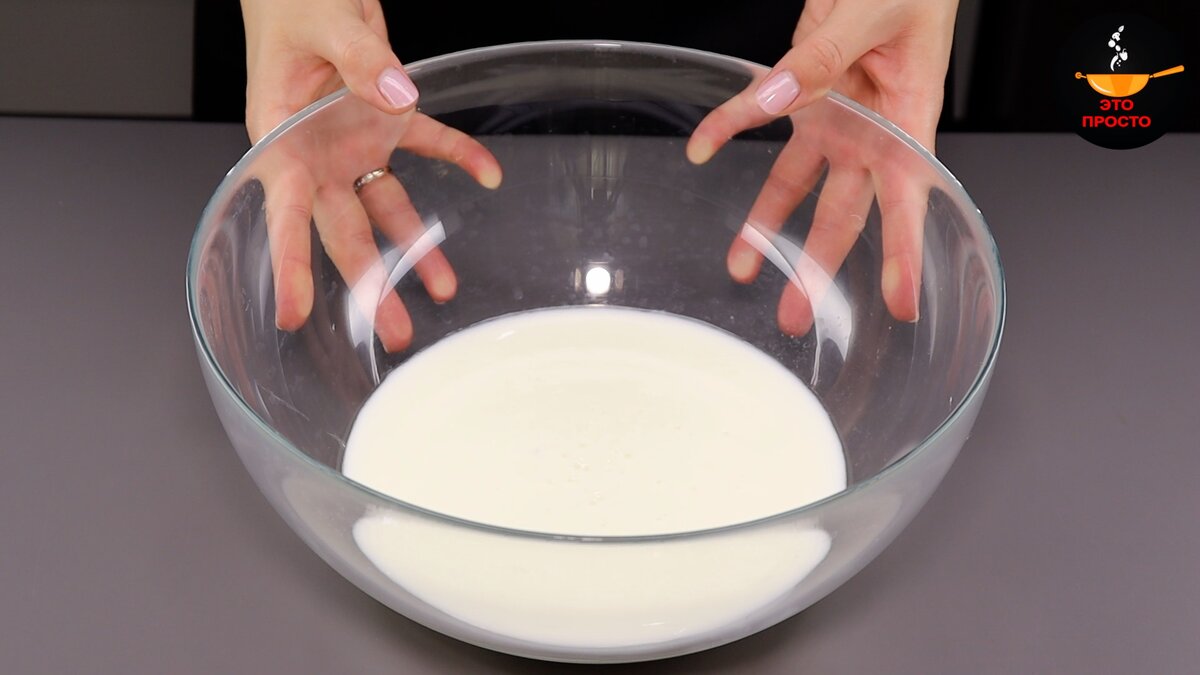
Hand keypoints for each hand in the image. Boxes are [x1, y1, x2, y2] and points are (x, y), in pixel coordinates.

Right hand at [241, 0, 500, 350]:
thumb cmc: (291, 4)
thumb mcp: (321, 22)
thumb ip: (359, 60)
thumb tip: (399, 97)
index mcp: (280, 138)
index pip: (285, 209)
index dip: (290, 262)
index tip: (293, 313)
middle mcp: (315, 154)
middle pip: (342, 229)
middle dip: (367, 282)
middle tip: (390, 330)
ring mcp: (351, 143)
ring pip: (386, 208)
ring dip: (416, 247)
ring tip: (442, 288)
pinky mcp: (385, 123)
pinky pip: (429, 145)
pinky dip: (460, 157)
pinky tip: (489, 174)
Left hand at [687, 0, 958, 333]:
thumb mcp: (876, 13)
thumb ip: (827, 55)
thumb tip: (783, 93)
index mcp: (909, 117)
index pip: (906, 195)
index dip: (901, 250)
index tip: (898, 302)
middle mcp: (871, 130)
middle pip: (844, 210)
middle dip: (819, 266)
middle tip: (798, 315)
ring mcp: (838, 117)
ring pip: (799, 186)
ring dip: (769, 227)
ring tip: (744, 270)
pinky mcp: (805, 94)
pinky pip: (759, 116)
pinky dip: (728, 128)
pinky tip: (701, 149)